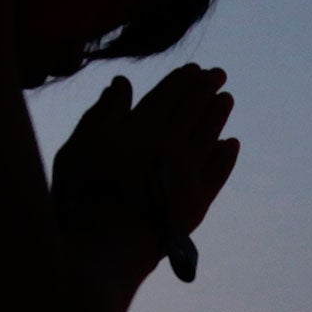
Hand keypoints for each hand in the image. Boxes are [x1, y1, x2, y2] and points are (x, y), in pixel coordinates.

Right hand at [49, 64, 238, 281]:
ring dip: (219, 115)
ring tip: (226, 101)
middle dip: (207, 89)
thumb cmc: (84, 191)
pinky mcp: (198, 202)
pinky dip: (226, 155)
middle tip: (218, 75)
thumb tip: (121, 82)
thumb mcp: (80, 144)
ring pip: (211, 135)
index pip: (171, 94)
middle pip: (195, 109)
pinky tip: (231, 144)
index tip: (194, 69)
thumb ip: (104, 111)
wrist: (108, 243)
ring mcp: (189, 174)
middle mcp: (173, 144)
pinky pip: (219, 171)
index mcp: (144, 126)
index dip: (184, 79)